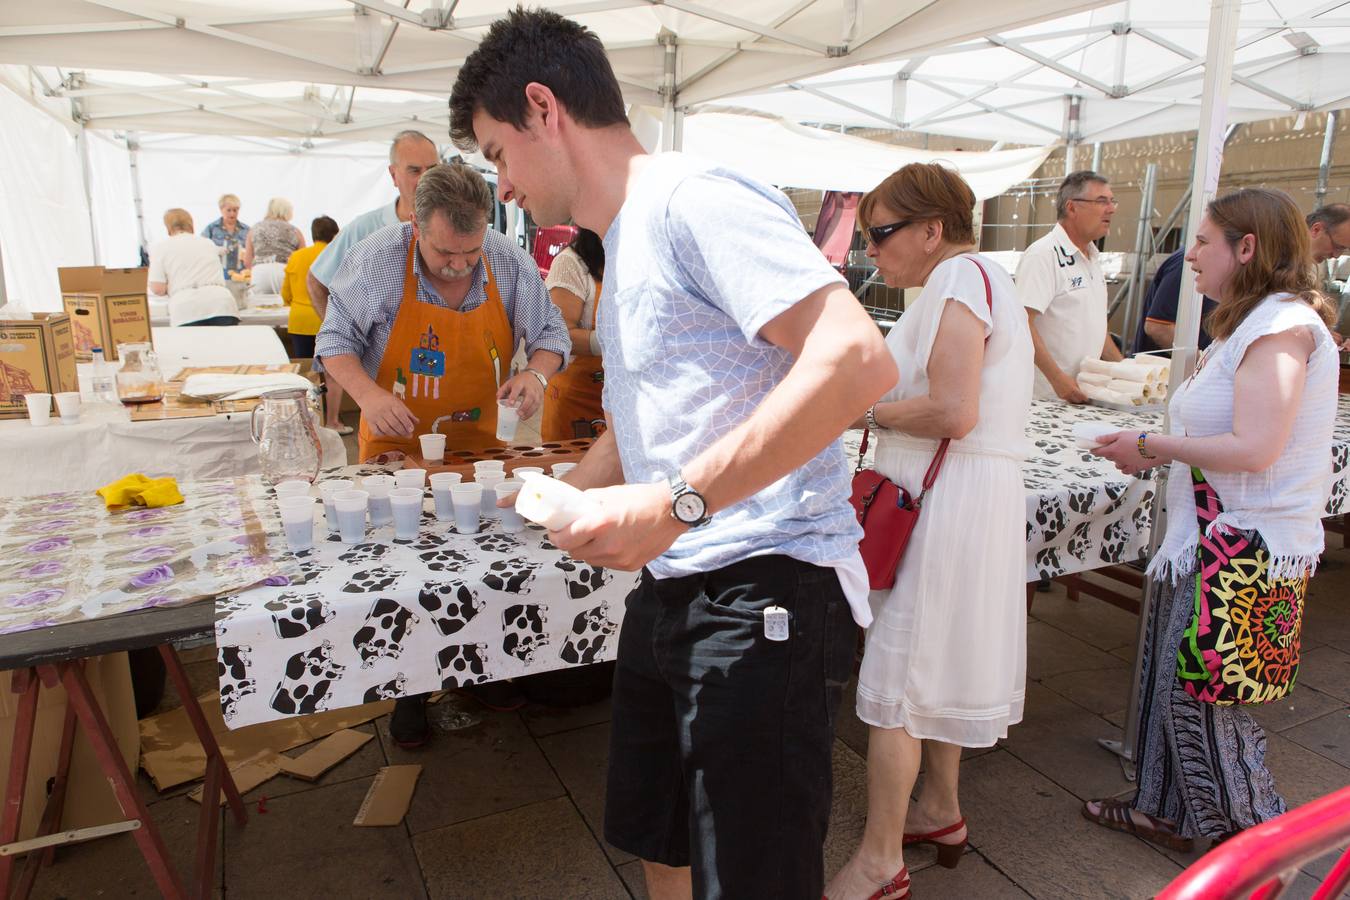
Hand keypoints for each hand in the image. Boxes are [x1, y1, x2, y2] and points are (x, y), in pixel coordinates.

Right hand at [361, 389, 417, 436]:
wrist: (367, 394)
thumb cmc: (384, 398)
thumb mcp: (397, 401)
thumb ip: (407, 412)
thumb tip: (417, 422)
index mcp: (391, 403)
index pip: (400, 414)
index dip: (406, 423)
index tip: (411, 429)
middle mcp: (383, 410)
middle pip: (394, 423)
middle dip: (403, 431)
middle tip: (409, 435)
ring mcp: (375, 416)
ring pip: (386, 429)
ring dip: (395, 434)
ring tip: (401, 435)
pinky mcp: (369, 421)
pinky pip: (376, 431)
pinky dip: (383, 434)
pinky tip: (388, 433)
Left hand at [497, 371, 544, 418]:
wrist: (535, 376)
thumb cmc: (521, 380)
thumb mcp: (510, 382)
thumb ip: (502, 390)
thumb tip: (498, 399)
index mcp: (520, 383)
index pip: (517, 389)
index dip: (513, 396)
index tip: (510, 404)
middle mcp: (530, 388)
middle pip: (529, 396)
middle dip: (524, 406)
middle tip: (518, 413)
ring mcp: (536, 393)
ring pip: (535, 402)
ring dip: (529, 411)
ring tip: (522, 417)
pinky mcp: (540, 398)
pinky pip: (537, 406)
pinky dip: (532, 412)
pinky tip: (526, 416)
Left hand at [549, 481, 686, 570]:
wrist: (672, 510)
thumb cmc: (642, 498)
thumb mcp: (609, 494)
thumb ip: (587, 503)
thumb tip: (572, 509)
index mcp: (600, 524)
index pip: (564, 540)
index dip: (556, 536)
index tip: (556, 531)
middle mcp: (608, 545)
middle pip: (574, 553)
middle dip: (572, 543)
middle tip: (576, 532)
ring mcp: (620, 559)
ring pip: (590, 560)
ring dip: (589, 550)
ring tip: (598, 537)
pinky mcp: (630, 566)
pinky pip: (608, 564)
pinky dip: (605, 555)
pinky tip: (615, 542)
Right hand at [1054, 374, 1088, 403]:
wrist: (1056, 377)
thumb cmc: (1065, 378)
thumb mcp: (1074, 382)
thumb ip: (1077, 388)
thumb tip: (1081, 392)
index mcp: (1074, 390)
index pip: (1082, 397)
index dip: (1085, 399)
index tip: (1087, 399)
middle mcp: (1069, 394)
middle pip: (1077, 401)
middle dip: (1080, 401)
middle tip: (1083, 400)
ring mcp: (1064, 396)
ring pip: (1071, 401)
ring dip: (1074, 401)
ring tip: (1077, 399)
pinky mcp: (1060, 397)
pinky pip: (1066, 399)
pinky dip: (1069, 398)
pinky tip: (1070, 395)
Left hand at [1091, 430, 1161, 475]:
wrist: (1155, 447)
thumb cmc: (1139, 439)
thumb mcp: (1121, 434)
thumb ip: (1108, 437)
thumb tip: (1097, 439)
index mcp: (1113, 450)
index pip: (1098, 452)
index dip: (1095, 450)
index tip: (1093, 449)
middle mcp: (1118, 459)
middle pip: (1108, 457)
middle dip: (1109, 453)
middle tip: (1116, 446)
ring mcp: (1126, 465)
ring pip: (1117, 465)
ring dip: (1118, 460)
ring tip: (1125, 453)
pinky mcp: (1135, 469)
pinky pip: (1126, 470)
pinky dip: (1126, 467)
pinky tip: (1129, 462)